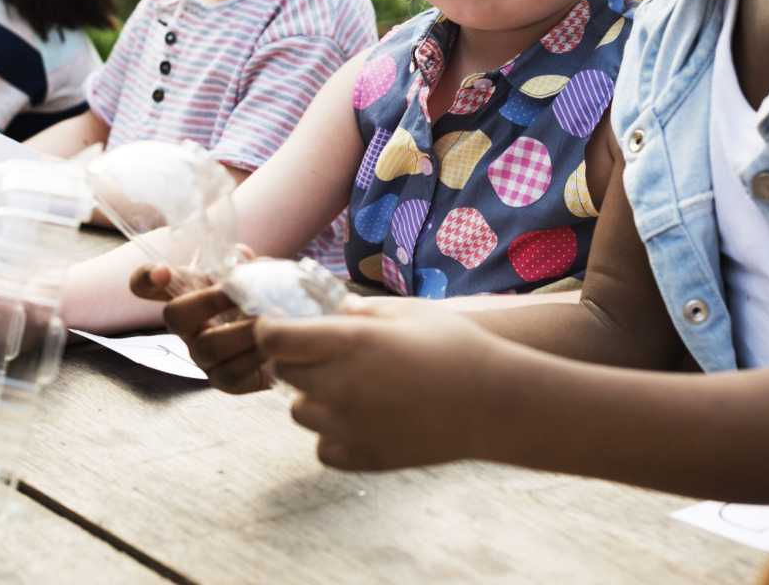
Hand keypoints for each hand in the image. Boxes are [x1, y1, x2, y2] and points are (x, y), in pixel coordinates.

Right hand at [130, 260, 263, 392]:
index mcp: (190, 295)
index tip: (161, 272)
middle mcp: (190, 328)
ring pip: (207, 346)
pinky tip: (273, 345)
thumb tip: (243, 255)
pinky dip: (254, 355)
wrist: (289, 339)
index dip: (145, 278)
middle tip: (238, 292)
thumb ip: (246, 266)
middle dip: (207, 300)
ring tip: (268, 319)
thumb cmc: (263, 302)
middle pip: (175, 315)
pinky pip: (231, 373)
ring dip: (241, 329)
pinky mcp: (226, 381)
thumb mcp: (255, 278)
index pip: (147, 284)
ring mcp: (204, 358)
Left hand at [256, 300, 508, 470]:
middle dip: (294, 358)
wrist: (496, 404)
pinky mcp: (362, 458)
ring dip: (314, 397)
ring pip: (299, 411)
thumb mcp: (406, 311)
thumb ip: (359, 312)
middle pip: (282, 372)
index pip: (274, 338)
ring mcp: (348, 427)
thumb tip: (327, 311)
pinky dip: (334, 434)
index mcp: (349, 343)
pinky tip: (364, 418)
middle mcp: (340, 386)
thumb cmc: (456, 347)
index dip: (272, 328)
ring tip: (352, 387)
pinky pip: (324, 446)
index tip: (282, 325)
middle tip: (324, 353)